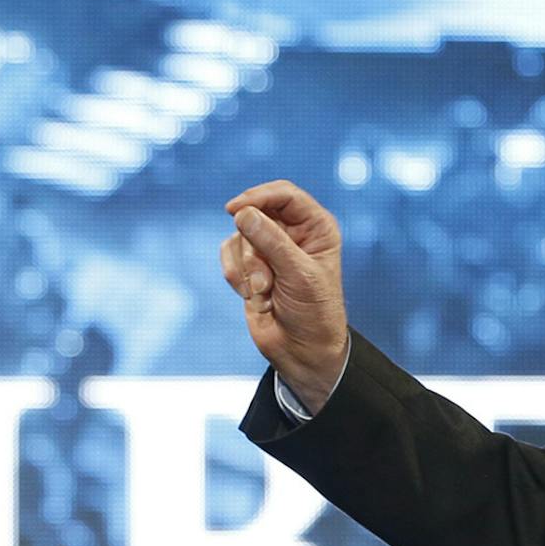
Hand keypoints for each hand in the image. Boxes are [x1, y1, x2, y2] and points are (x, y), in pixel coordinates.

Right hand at [219, 179, 349, 413]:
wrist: (302, 351)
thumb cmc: (314, 312)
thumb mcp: (298, 275)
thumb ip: (271, 242)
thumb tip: (242, 213)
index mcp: (316, 226)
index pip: (284, 194)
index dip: (258, 197)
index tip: (235, 210)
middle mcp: (293, 232)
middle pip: (255, 215)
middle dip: (254, 250)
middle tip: (266, 280)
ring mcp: (269, 248)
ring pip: (238, 237)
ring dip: (246, 268)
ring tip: (265, 293)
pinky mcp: (250, 265)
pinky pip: (228, 254)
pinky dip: (235, 276)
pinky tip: (254, 297)